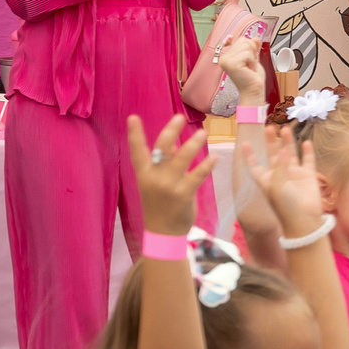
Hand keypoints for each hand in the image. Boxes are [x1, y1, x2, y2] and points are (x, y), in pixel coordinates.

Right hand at [128, 113, 210, 236]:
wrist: (163, 232)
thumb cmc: (160, 204)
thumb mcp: (155, 183)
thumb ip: (164, 164)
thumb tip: (174, 143)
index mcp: (143, 174)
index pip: (137, 151)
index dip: (134, 134)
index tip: (133, 117)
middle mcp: (153, 177)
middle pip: (161, 149)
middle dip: (170, 131)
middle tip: (179, 117)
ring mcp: (168, 185)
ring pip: (181, 159)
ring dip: (192, 144)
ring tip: (203, 133)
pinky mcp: (183, 194)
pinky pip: (197, 175)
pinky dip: (207, 165)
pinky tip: (215, 157)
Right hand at [217, 34, 264, 100]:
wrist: (253, 91)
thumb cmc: (253, 78)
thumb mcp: (254, 59)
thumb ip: (253, 48)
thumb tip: (255, 38)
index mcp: (227, 56)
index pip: (241, 39)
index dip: (250, 46)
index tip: (248, 57)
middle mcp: (224, 57)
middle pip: (243, 40)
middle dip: (252, 52)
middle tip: (250, 65)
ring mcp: (226, 60)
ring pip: (246, 46)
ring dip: (252, 57)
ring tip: (249, 67)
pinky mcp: (231, 63)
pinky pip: (247, 53)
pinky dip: (252, 61)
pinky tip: (248, 69)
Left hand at [243, 125, 325, 237]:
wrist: (304, 220)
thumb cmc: (284, 205)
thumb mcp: (276, 186)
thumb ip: (280, 166)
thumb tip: (284, 149)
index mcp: (266, 179)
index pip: (255, 165)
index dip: (250, 155)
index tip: (245, 143)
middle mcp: (279, 175)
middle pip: (273, 155)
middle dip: (270, 142)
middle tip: (268, 127)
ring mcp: (294, 174)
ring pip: (290, 154)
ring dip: (287, 142)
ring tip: (285, 129)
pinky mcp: (309, 176)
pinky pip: (308, 161)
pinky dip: (307, 152)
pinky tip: (306, 142)